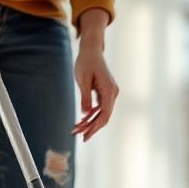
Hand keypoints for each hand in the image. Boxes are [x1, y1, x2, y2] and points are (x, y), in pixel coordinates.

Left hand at [72, 9, 116, 141]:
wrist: (91, 50)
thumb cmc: (86, 62)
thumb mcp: (83, 79)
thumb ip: (85, 97)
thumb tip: (86, 114)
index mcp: (109, 90)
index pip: (105, 114)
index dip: (95, 126)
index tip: (85, 135)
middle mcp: (112, 93)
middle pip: (104, 116)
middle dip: (92, 127)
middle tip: (80, 137)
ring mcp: (110, 93)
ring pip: (101, 114)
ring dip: (90, 122)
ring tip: (76, 130)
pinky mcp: (105, 93)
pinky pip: (99, 108)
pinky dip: (90, 115)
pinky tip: (81, 122)